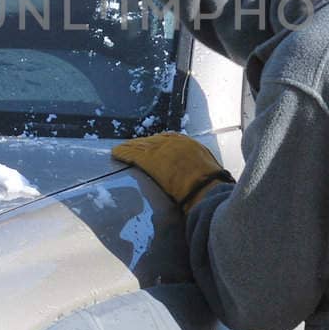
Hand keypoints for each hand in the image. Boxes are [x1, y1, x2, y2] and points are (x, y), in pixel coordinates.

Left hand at [112, 133, 232, 212]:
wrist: (206, 190)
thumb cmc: (211, 187)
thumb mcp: (207, 171)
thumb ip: (196, 169)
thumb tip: (196, 177)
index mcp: (188, 145)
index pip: (169, 139)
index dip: (158, 143)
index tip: (151, 146)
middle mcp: (174, 143)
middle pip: (152, 141)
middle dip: (142, 144)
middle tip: (131, 146)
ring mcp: (162, 150)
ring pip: (141, 146)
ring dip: (130, 148)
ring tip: (120, 149)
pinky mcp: (150, 160)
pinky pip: (133, 154)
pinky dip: (123, 153)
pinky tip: (116, 154)